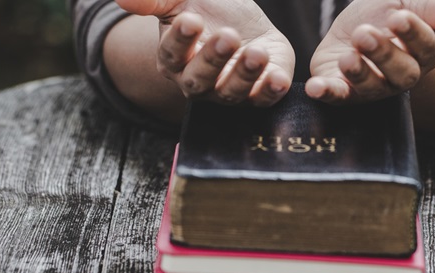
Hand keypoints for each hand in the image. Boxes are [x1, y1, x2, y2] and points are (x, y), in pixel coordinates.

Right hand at [115, 0, 294, 105]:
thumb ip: (155, 0)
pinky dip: (271, 91)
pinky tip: (279, 77)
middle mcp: (198, 81)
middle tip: (228, 35)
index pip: (171, 54)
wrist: (245, 21)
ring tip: (257, 52)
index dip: (180, 40)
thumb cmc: (210, 10)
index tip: (190, 19)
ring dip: (245, 74)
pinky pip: (264, 100)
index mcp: (174, 59)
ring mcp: (229, 90)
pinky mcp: (260, 93)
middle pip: (200, 79)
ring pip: (231, 92)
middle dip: (213, 58)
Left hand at [306, 0, 434, 102]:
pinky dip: (328, 94)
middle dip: (383, 54)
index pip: (424, 45)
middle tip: (365, 34)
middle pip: (401, 72)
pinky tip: (316, 88)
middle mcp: (402, 74)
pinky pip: (339, 97)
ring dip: (359, 73)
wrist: (354, 29)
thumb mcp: (406, 2)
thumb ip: (433, 8)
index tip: (399, 17)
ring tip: (347, 57)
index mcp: (422, 50)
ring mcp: (373, 87)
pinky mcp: (344, 92)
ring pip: (372, 87)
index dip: (413, 32)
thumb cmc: (384, 14)